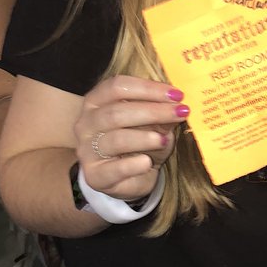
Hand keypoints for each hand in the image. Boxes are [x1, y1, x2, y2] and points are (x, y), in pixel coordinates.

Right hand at [75, 75, 188, 201]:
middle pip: (116, 112)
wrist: (131, 179)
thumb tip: (176, 106)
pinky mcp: (94, 176)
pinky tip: (147, 162)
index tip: (176, 94)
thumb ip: (161, 115)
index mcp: (95, 101)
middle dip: (153, 111)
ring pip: (116, 139)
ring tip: (164, 140)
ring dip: (144, 138)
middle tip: (180, 113)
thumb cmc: (140, 144)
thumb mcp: (153, 125)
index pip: (117, 87)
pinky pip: (114, 169)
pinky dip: (133, 165)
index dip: (148, 88)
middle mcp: (86, 123)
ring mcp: (86, 150)